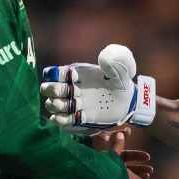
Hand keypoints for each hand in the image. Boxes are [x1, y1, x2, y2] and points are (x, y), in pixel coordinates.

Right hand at [40, 44, 155, 133]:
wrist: (129, 101)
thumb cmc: (123, 82)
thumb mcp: (122, 68)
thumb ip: (114, 60)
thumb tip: (102, 58)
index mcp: (77, 73)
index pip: (54, 72)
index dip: (54, 74)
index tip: (68, 77)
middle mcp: (72, 88)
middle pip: (49, 89)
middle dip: (52, 90)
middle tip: (66, 92)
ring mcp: (74, 104)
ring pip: (53, 105)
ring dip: (56, 105)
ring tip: (70, 105)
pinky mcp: (79, 118)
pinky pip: (62, 120)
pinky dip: (60, 120)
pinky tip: (67, 117)